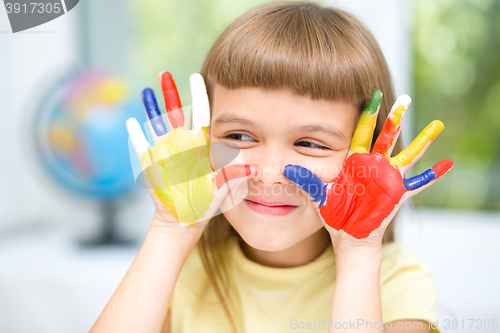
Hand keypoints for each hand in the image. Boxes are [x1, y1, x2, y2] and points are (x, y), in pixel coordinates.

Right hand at [127, 72, 254, 228]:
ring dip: (150, 108)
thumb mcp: (221, 188)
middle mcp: (181, 144)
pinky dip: (136, 134)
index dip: (198, 96)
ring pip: (156, 124)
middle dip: (170, 93)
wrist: (185, 218)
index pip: (200, 114)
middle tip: (164, 73)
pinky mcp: (151, 164)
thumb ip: (234, 176)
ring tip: (146, 90)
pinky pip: (142, 146)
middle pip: (175, 112)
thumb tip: (254, 169)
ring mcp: (165, 152)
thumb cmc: (205, 202)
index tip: (196, 76)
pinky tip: (132, 122)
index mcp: (199, 145)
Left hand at [283, 91, 452, 245]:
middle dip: (395, 118)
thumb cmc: (334, 214)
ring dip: (421, 140)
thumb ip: (304, 179)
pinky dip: (431, 175)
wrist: (347, 235)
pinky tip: (446, 164)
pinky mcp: (397, 194)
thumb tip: (282, 168)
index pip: (362, 132)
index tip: (372, 94)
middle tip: (404, 98)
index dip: (368, 114)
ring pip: (406, 154)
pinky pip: (418, 184)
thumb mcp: (318, 194)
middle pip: (386, 137)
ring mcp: (388, 178)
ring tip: (437, 125)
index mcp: (355, 161)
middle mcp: (374, 165)